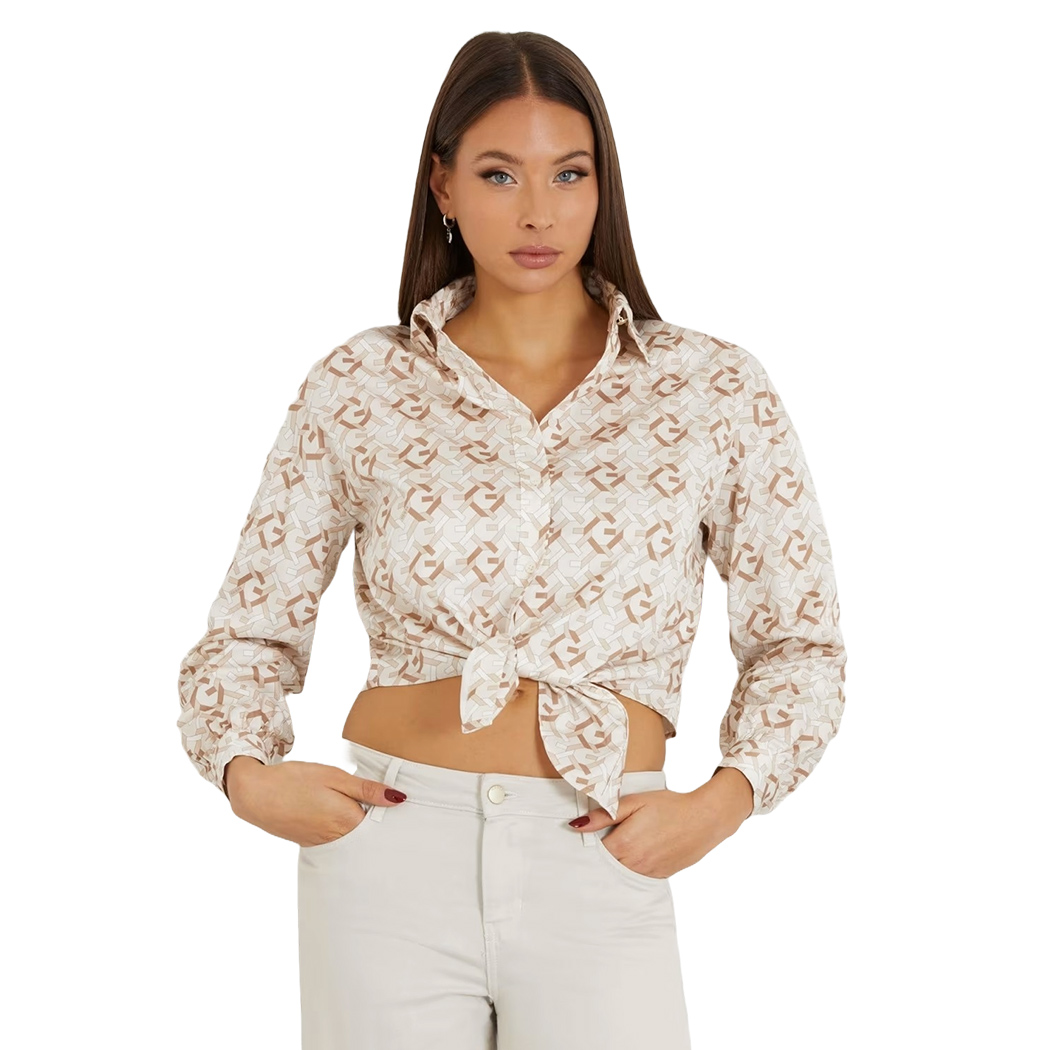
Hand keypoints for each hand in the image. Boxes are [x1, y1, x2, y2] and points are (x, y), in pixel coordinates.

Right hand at [224, 757, 407, 847]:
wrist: (255, 795)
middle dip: (385, 827)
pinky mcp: (314, 843)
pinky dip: (350, 833)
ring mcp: (325, 844)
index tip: (410, 808)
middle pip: (372, 837)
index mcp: (347, 821)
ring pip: (357, 841)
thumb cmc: (295, 780)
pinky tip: (351, 819)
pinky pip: (340, 842)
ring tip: (378, 815)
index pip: (384, 826)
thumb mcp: (334, 776)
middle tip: (399, 812)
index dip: (397, 817)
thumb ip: (367, 790)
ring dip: (368, 831)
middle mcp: (338, 839)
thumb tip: (399, 798)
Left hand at [568, 775, 750, 877]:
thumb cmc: (669, 805)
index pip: (593, 853)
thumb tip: (576, 825)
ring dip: (617, 864)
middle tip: (601, 843)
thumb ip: (605, 815)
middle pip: (606, 866)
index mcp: (624, 844)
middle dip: (601, 856)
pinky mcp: (660, 876)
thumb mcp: (635, 802)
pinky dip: (633, 868)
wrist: (705, 818)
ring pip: (621, 874)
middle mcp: (634, 863)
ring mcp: (648, 872)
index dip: (588, 845)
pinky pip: (638, 876)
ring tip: (622, 847)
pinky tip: (638, 854)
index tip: (585, 838)